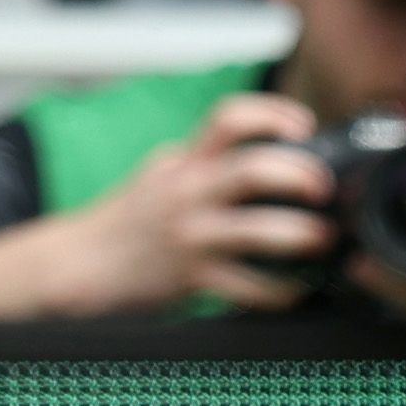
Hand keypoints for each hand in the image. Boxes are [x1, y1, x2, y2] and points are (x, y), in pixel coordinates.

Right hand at [55, 90, 339, 314]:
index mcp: (184, 162)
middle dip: (301, 175)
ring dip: (303, 234)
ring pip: (259, 230)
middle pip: (253, 169)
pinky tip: (296, 288)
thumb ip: (208, 164)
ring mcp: (191, 236)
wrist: (81, 262)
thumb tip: (275, 158)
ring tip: (323, 238)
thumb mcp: (164, 175)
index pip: (229, 118)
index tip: (303, 127)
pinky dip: (285, 291)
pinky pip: (252, 288)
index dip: (274, 115)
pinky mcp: (194, 279)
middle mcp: (187, 193)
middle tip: (323, 188)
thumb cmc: (133, 219)